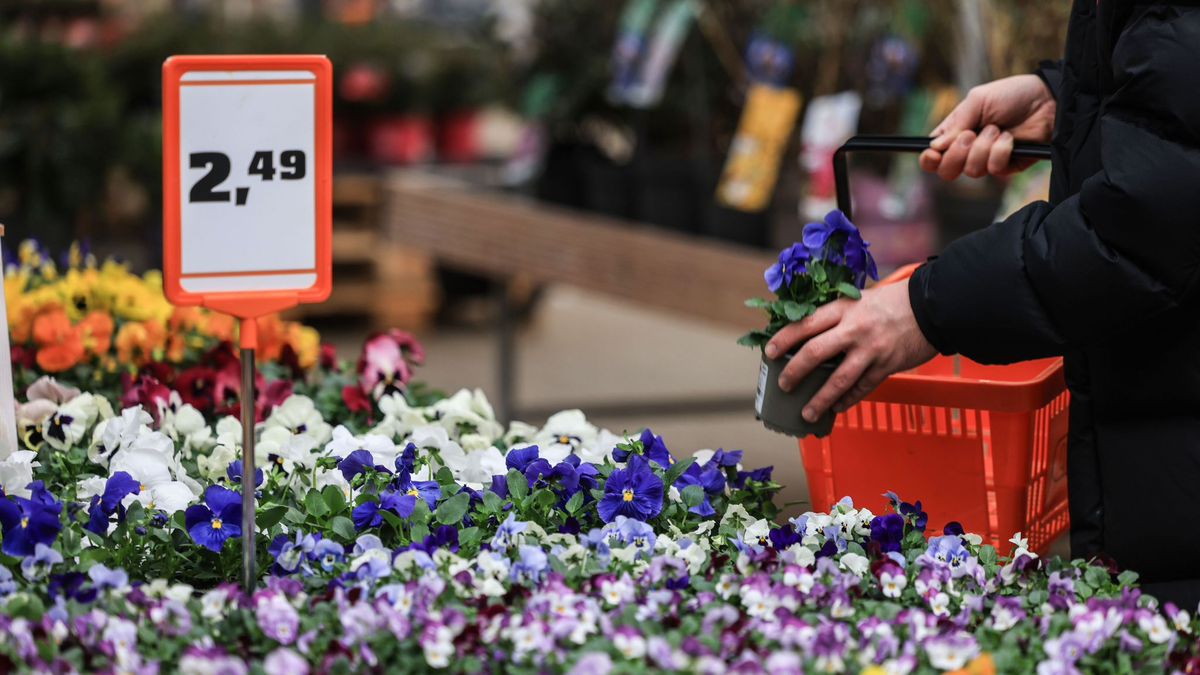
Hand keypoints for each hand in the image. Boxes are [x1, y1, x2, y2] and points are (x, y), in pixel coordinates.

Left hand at [764, 281, 936, 421]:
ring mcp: (871, 350)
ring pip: (839, 379)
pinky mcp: (887, 366)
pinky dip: (848, 400)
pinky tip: (837, 408)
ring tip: (806, 413)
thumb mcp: (859, 299)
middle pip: (815, 352)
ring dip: (820, 399)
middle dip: (794, 372)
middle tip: (783, 385)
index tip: (770, 352)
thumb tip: (806, 334)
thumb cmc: (891, 301)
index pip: (805, 324)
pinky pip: (862, 387)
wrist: (931, 306)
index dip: (784, 339)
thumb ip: (835, 315)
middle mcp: (854, 329)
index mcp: (843, 309)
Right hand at [918, 74, 1055, 179]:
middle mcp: (968, 150)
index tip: (934, 153)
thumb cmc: (1012, 95)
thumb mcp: (978, 99)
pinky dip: (1000, 152)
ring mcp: (986, 160)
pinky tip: (1009, 139)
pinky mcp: (1007, 166)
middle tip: (970, 135)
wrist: (1047, 100)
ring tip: (998, 130)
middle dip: (956, 154)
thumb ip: (956, 123)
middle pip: (947, 171)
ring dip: (983, 148)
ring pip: (970, 171)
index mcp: (955, 133)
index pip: (933, 156)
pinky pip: (993, 170)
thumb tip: (936, 146)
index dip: (929, 159)